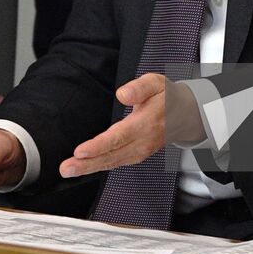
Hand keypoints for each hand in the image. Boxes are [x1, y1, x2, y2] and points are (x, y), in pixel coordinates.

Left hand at [59, 73, 204, 177]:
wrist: (186, 114)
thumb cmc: (168, 97)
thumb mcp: (157, 83)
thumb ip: (139, 87)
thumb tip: (123, 93)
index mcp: (147, 123)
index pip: (119, 137)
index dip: (99, 146)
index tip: (80, 152)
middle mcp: (143, 141)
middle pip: (112, 155)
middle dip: (87, 164)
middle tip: (66, 168)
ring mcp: (141, 151)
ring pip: (112, 162)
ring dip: (89, 168)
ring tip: (69, 170)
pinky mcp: (137, 155)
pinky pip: (116, 163)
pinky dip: (99, 166)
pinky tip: (84, 167)